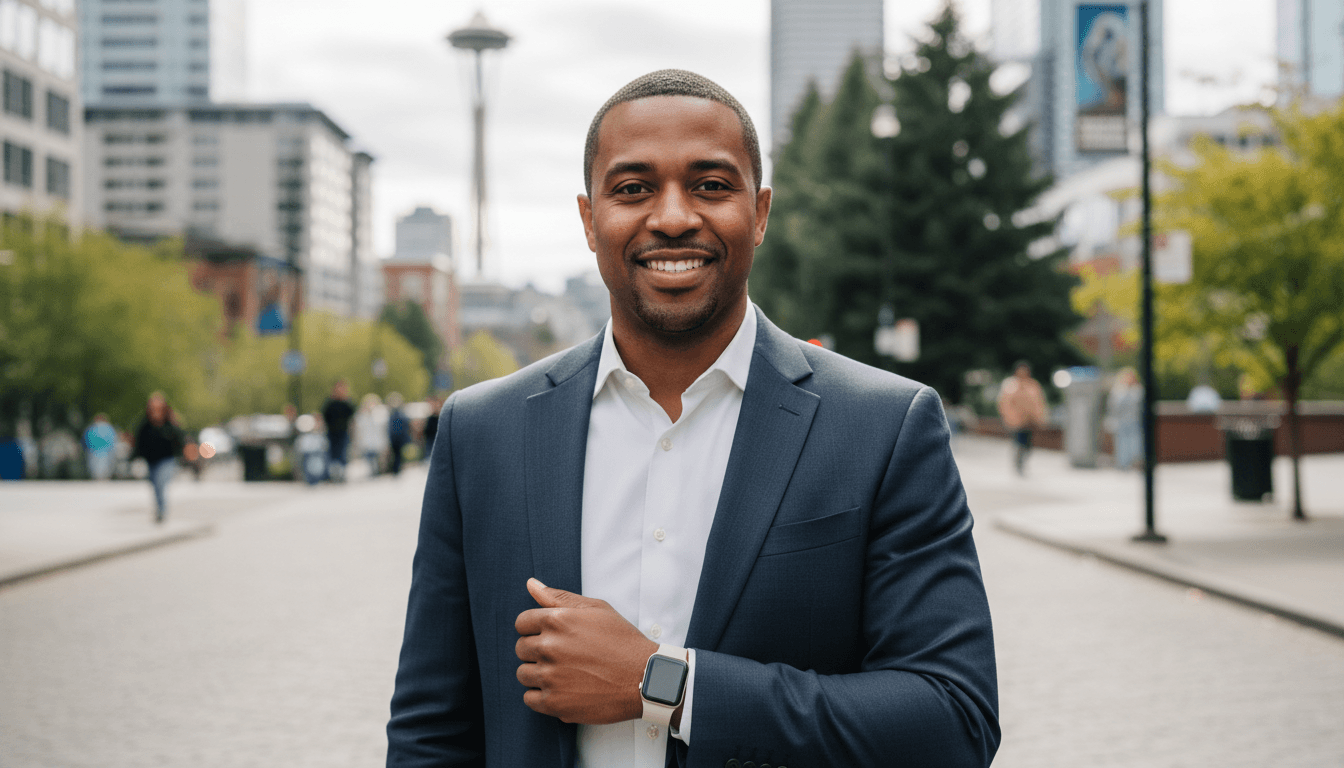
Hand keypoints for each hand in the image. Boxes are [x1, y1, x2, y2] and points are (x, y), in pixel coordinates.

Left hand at [515, 578, 656, 723]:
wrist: (645, 678)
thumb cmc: (622, 641)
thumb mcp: (596, 609)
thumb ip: (559, 597)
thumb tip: (531, 584)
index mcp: (556, 620)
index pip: (521, 623)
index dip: (534, 628)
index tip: (549, 636)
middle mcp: (549, 647)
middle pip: (521, 649)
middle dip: (536, 651)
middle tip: (561, 656)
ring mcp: (550, 677)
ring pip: (523, 674)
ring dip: (538, 673)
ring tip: (563, 673)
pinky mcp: (554, 703)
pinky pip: (529, 698)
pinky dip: (541, 696)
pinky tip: (561, 689)